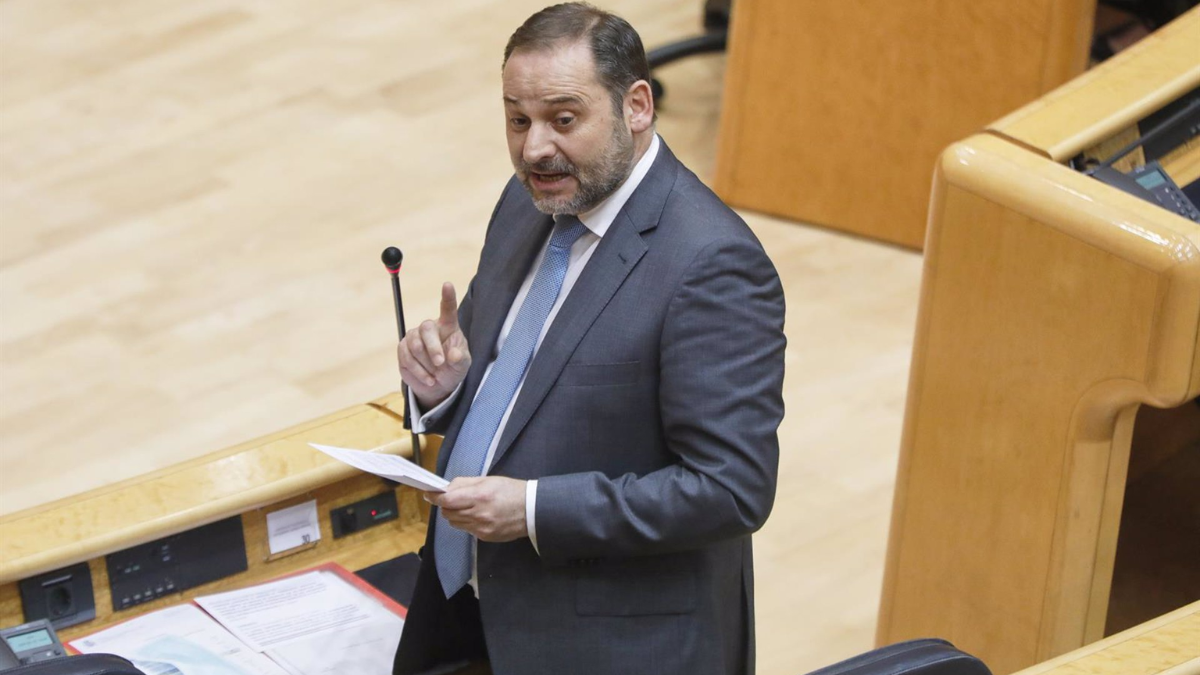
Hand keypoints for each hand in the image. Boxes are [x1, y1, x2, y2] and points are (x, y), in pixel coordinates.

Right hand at [398, 282, 471, 409]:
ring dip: (426, 364)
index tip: (447, 284)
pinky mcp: (403, 348)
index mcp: (448, 327)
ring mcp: (415, 337)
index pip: (448, 309)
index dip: (447, 297)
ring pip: (415, 345)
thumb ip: (460, 359)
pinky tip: (428, 378)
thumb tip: (453, 355)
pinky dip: (418, 371)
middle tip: (440, 364)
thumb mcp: (463, 366)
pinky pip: (407, 357)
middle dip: (433, 348)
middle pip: (426, 328)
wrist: (437, 384)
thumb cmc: (453, 369)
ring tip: (435, 375)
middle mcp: (430, 328)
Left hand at [428, 476, 527, 542]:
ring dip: (455, 515)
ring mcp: (481, 528)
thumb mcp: (488, 480)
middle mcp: (478, 514)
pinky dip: (466, 522)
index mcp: (479, 496)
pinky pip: (466, 530)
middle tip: (452, 499)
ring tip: (467, 507)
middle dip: (446, 505)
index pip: (447, 500)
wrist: (532, 510)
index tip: (429, 494)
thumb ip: (464, 484)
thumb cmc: (510, 491)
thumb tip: (445, 489)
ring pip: (454, 523)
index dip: (435, 497)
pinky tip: (477, 516)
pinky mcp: (485, 537)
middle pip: (448, 513)